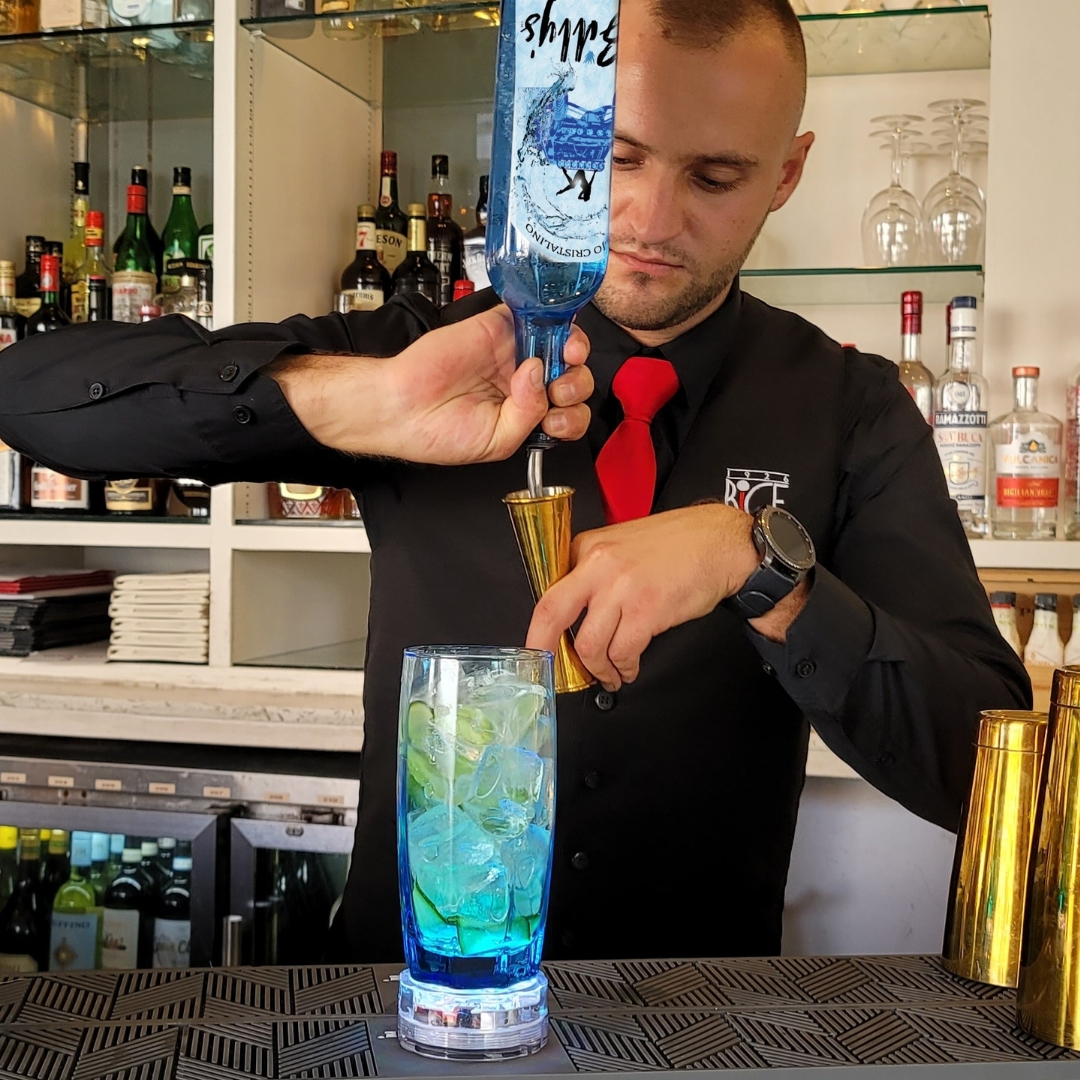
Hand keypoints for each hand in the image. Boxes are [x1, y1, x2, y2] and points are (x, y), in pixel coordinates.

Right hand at [270, 305, 591, 465]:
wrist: (401, 407)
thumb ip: (529, 415)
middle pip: (572, 377)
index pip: (568, 411)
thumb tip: (539, 372)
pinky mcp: (499, 326)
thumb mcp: (498, 442)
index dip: (573, 414)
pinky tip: (550, 332)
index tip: (556, 420)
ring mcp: (514, 353)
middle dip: (575, 386)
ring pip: (562, 343)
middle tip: (555, 393)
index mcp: (526, 414)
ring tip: (556, 362)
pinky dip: (550, 317)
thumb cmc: (441, 432)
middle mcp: (524, 384)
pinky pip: (533, 312)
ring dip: (573, 351)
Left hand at [525, 504, 808, 689]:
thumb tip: (576, 612)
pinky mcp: (647, 610)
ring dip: (598, 669)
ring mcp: (622, 588)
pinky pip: (622, 652)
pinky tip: (629, 669)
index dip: (542, 627)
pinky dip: (623, 669)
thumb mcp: (622, 544)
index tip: (542, 646)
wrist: (721, 542)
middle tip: (547, 671)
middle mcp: (599, 565)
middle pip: (552, 613)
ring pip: (589, 644)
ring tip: (609, 675)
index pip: (550, 591)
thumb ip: (594, 572)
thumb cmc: (678, 544)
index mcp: (588, 548)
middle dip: (542, 648)